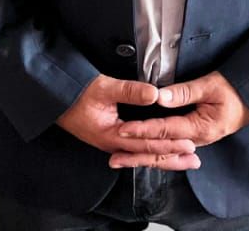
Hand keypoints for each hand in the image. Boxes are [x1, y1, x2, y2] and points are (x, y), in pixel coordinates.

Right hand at [55, 74, 199, 170]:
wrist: (54, 99)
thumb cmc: (76, 93)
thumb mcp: (103, 87)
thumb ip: (130, 91)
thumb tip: (154, 94)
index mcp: (113, 135)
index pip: (147, 144)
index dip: (169, 144)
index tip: (189, 143)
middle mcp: (114, 144)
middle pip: (148, 156)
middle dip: (172, 158)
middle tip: (194, 160)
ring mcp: (112, 143)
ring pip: (143, 155)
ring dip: (164, 158)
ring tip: (184, 161)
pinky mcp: (111, 138)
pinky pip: (136, 150)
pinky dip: (151, 153)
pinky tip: (160, 154)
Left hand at [112, 70, 248, 162]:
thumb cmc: (235, 88)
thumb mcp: (210, 85)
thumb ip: (184, 92)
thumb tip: (159, 97)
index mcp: (200, 128)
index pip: (164, 130)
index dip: (142, 130)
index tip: (123, 130)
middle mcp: (198, 139)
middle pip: (161, 149)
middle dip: (136, 154)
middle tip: (114, 158)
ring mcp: (198, 141)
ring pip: (166, 152)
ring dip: (143, 157)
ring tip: (122, 160)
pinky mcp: (196, 138)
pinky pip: (172, 148)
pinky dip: (156, 153)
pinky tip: (144, 157)